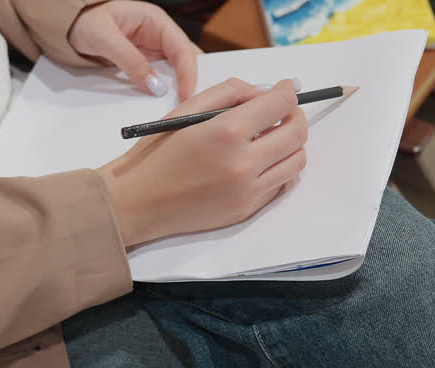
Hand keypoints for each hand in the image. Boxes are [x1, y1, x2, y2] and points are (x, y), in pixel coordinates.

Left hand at [68, 0, 200, 100]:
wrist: (69, 25)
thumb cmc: (86, 20)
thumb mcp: (106, 39)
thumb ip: (131, 62)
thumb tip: (155, 86)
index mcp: (156, 21)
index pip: (183, 48)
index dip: (188, 72)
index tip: (186, 95)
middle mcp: (159, 36)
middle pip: (184, 61)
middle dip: (189, 82)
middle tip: (189, 107)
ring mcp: (152, 52)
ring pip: (174, 73)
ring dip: (175, 90)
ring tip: (178, 110)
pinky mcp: (143, 65)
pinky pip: (157, 80)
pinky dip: (160, 93)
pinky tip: (160, 105)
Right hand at [98, 78, 308, 247]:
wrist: (137, 202)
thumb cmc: (156, 154)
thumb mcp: (186, 110)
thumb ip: (229, 93)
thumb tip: (263, 93)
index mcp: (226, 132)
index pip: (280, 104)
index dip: (287, 91)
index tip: (286, 89)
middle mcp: (243, 163)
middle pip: (297, 133)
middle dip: (295, 116)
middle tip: (284, 112)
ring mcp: (247, 191)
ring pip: (297, 162)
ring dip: (292, 145)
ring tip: (273, 138)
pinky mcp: (246, 210)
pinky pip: (281, 185)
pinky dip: (279, 169)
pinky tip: (261, 162)